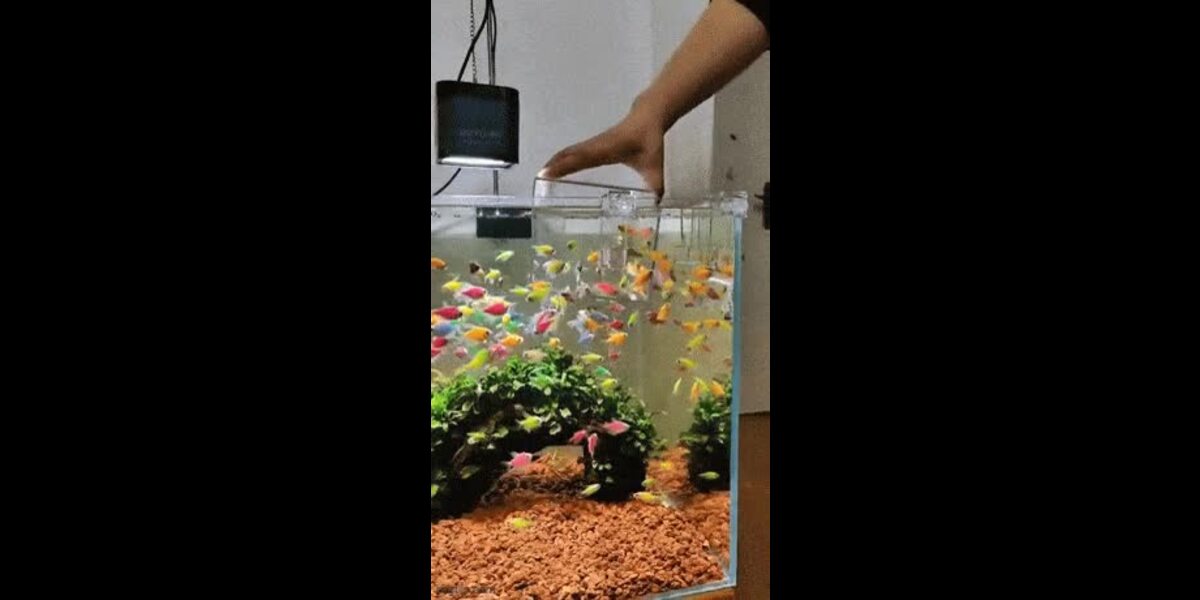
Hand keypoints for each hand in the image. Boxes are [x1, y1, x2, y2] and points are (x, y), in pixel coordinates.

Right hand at [541, 110, 665, 199]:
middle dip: (554, 165)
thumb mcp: (654, 166)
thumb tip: (655, 206)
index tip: (549, 173)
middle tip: (539, 179)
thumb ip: (655, 186)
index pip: (582, 158)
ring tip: (543, 174)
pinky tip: (558, 166)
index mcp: (607, 150)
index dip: (565, 166)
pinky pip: (575, 151)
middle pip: (570, 155)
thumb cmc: (649, 140)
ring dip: (556, 161)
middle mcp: (597, 146)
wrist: (648, 118)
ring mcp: (594, 144)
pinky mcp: (595, 144)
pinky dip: (564, 158)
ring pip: (570, 152)